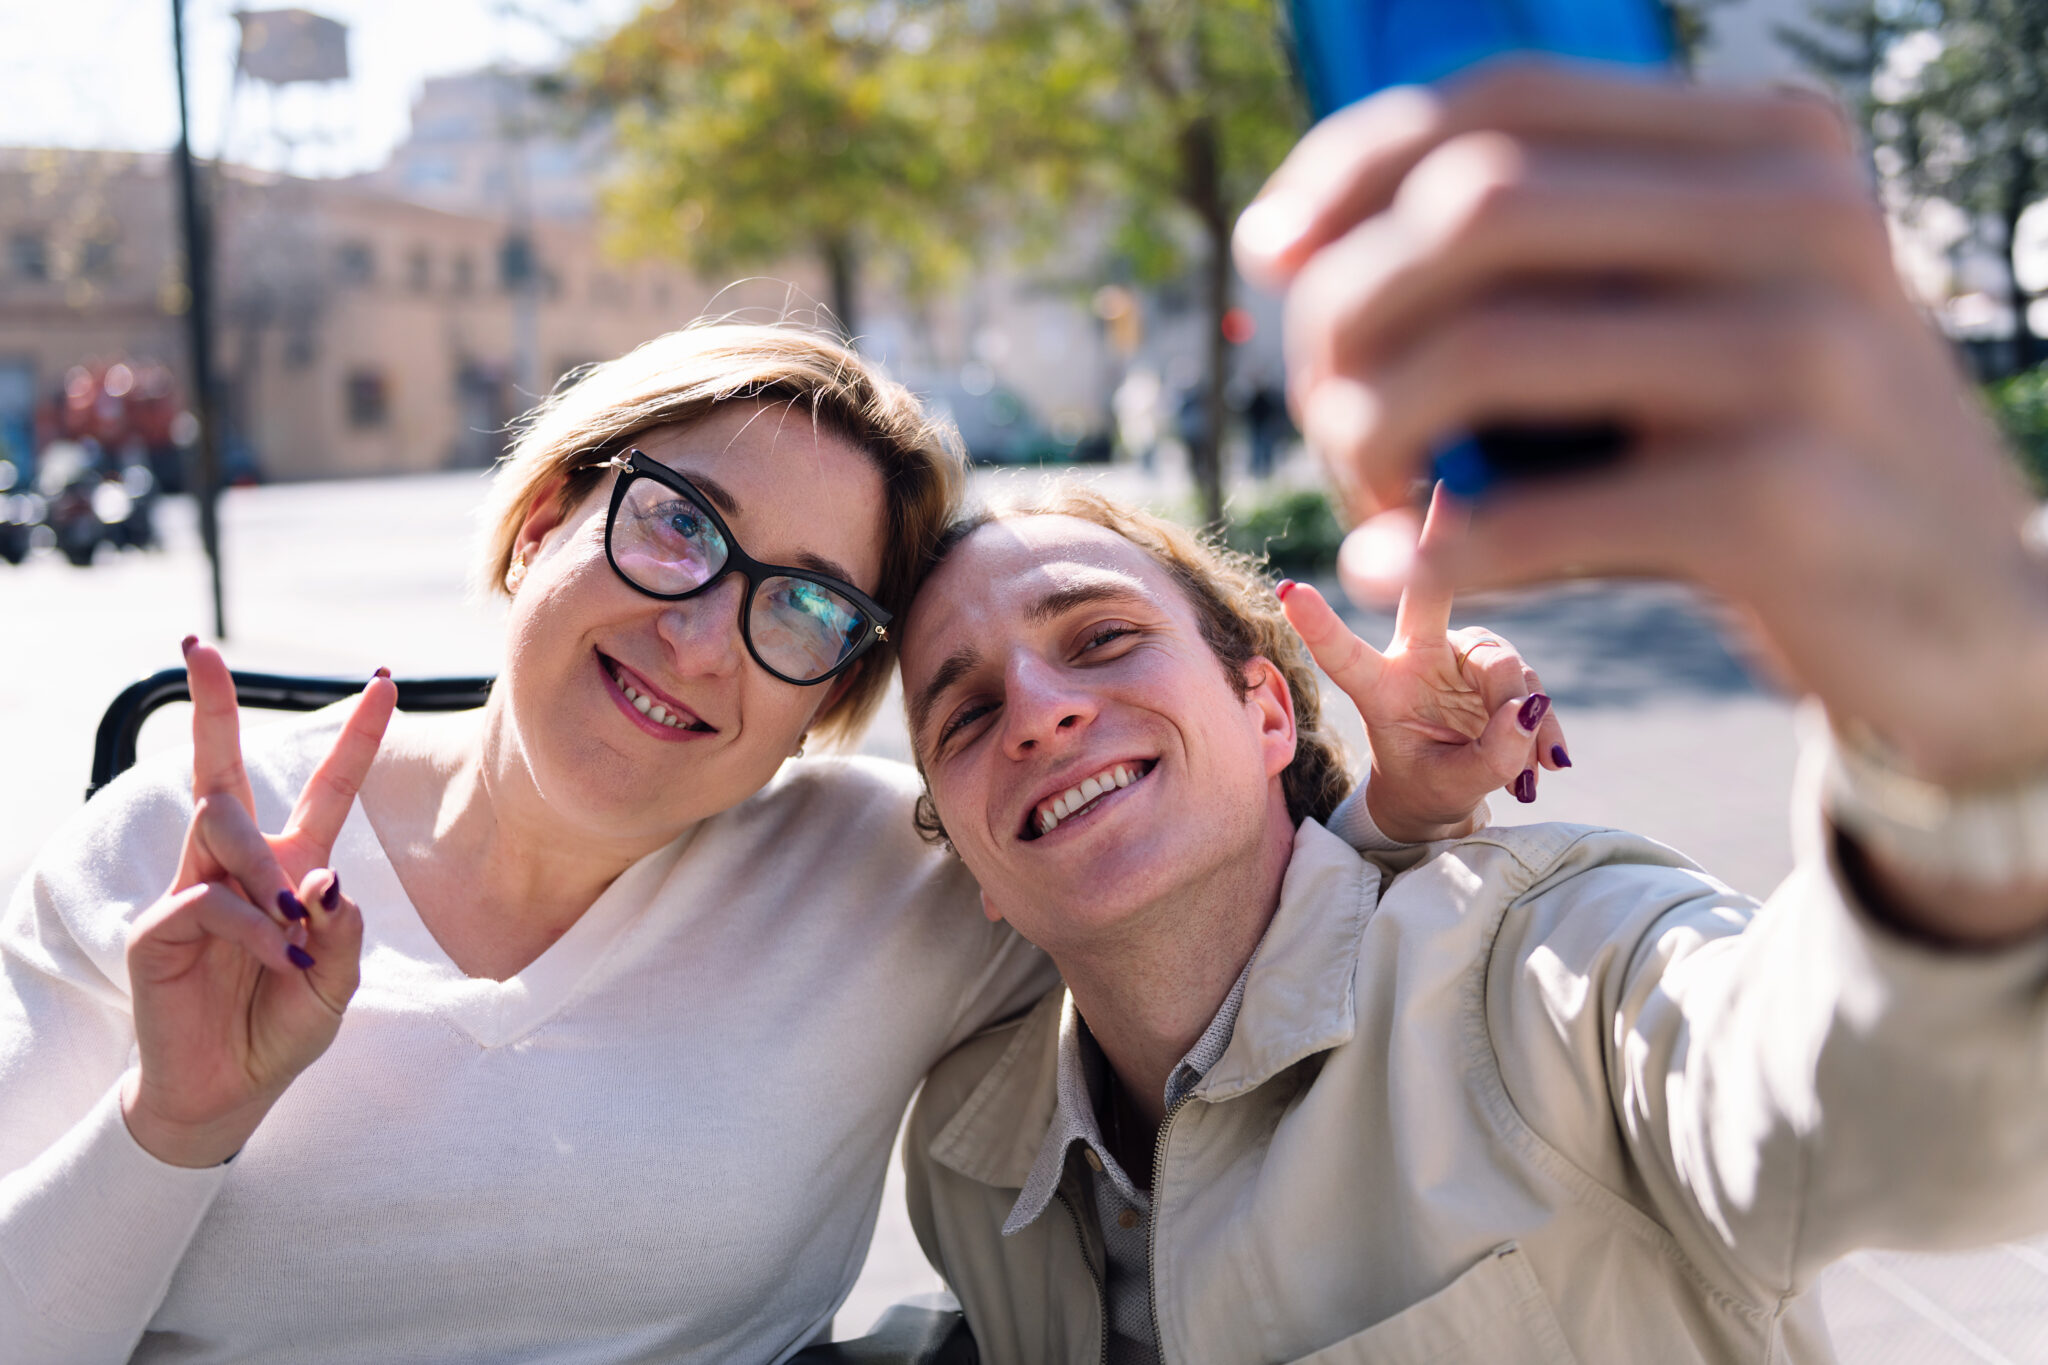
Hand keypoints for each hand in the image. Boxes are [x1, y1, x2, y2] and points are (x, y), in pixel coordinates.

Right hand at [120, 642, 395, 1166]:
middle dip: (212, 706)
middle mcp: (238, 866)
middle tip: (199, 645)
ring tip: (294, 930)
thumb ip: (343, 935)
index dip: (354, 736)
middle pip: (223, 770)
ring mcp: (192, 889)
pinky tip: (277, 958)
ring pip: (221, 827)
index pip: (325, 788)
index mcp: (292, 866)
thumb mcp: (336, 983)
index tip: (384, 679)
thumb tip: (325, 883)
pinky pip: (212, 900)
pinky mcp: (157, 927)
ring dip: (266, 872)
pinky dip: (255, 928)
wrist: (227, 1091)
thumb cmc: (282, 1026)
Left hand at [1237, 61, 2047, 787]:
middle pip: (1472, 206)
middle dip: (1346, 308)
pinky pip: (1531, 511)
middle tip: (1320, 409)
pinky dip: (1431, 549)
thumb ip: (1555, 262)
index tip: (1267, 256)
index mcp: (1766, 146)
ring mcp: (1800, 353)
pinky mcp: (1778, 501)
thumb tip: (1298, 246)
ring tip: (1366, 494)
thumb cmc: (1771, 463)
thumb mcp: (1694, 320)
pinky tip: (1397, 574)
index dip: (1347, 166)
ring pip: (1481, 346)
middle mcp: (1798, 217)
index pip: (1504, 100)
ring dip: (1369, 431)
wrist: (1970, 625)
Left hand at [1281, 487, 1567, 842]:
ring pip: (1505, 666)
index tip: (1288, 592)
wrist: (1447, 788)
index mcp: (1380, 686)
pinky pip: (1534, 688)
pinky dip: (1545, 729)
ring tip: (1523, 777)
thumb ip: (1485, 757)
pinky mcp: (1503, 665)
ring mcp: (1464, 654)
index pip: (1345, 654)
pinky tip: (1549, 764)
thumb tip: (1528, 709)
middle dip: (1438, 540)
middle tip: (1451, 491)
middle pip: (1430, 596)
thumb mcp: (1448, 788)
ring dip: (1522, 722)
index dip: (1320, 625)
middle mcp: (1419, 654)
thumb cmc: (1428, 783)